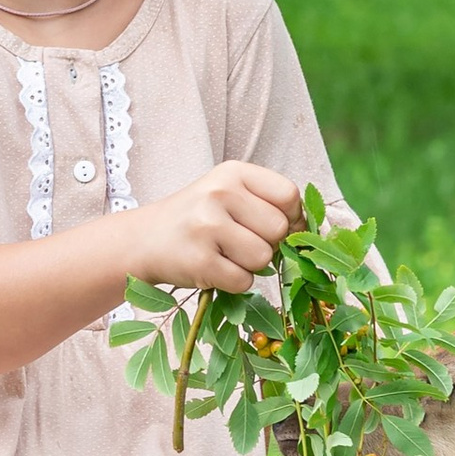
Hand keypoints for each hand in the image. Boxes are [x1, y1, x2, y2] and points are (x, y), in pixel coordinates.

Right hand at [131, 161, 300, 293]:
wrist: (143, 240)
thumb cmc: (197, 219)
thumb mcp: (228, 194)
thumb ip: (267, 204)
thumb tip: (311, 232)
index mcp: (232, 173)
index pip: (289, 195)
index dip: (293, 217)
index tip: (279, 228)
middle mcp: (219, 193)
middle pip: (279, 229)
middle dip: (268, 244)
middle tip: (240, 243)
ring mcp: (207, 226)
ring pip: (264, 258)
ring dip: (251, 266)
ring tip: (225, 254)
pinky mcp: (198, 261)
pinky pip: (243, 282)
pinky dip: (233, 282)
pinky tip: (213, 268)